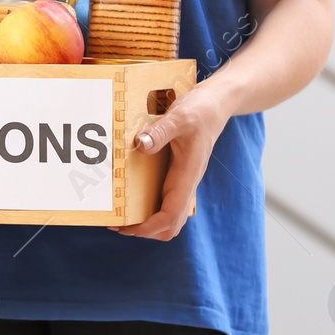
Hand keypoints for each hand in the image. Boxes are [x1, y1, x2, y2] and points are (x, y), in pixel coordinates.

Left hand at [113, 84, 230, 241]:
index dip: (148, 228)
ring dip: (148, 222)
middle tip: (117, 225)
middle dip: (145, 231)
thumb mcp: (179, 117)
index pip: (171, 216)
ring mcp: (184, 180)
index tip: (125, 227)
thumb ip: (160, 132)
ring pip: (170, 216)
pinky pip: (166, 200)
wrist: (217, 103)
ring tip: (122, 216)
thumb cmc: (201, 110)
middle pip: (171, 225)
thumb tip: (141, 145)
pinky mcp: (179, 174)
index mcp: (187, 176)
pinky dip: (150, 207)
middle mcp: (187, 183)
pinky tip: (131, 197)